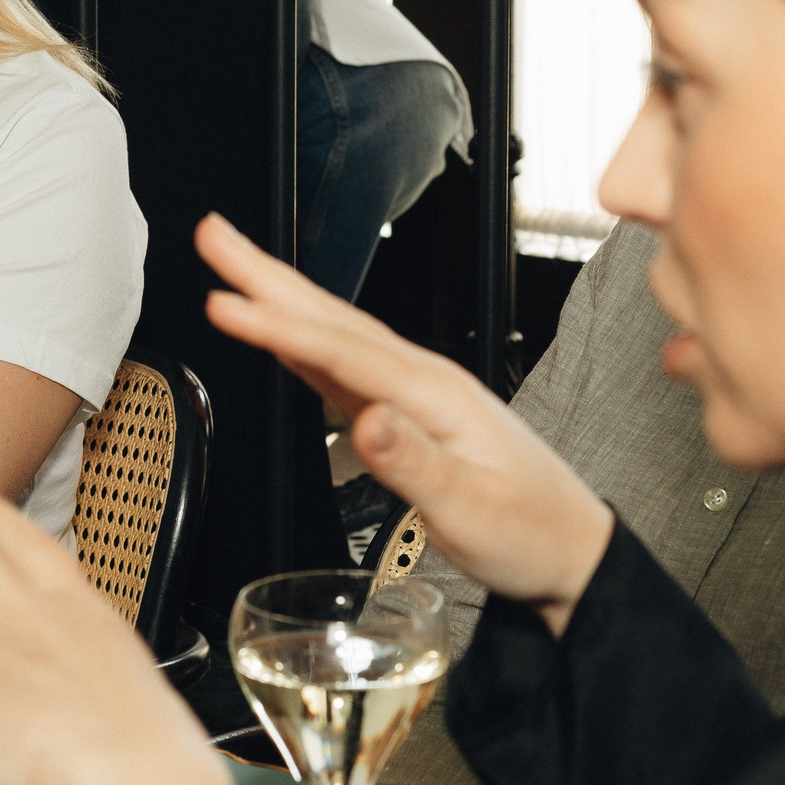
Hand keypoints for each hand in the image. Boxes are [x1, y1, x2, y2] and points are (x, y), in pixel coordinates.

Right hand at [197, 214, 611, 616]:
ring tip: (231, 265)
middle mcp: (426, 380)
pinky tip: (279, 334)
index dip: (277, 326)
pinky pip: (343, 365)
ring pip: (334, 331)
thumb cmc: (529, 533)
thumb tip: (368, 421)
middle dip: (268, 274)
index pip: (340, 350)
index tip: (225, 305)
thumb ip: (415, 464)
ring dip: (280, 295)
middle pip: (332, 316)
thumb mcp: (471, 509)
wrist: (570, 550)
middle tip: (214, 235)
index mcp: (436, 395)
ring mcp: (417, 392)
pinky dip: (303, 340)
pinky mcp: (408, 412)